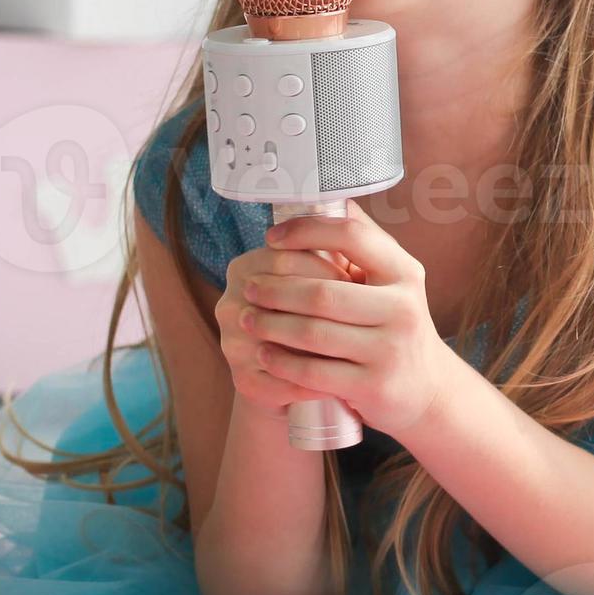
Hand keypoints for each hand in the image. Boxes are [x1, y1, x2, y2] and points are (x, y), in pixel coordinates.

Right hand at [216, 237, 356, 412]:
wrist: (302, 372)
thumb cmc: (320, 315)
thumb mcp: (322, 276)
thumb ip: (332, 242)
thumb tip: (351, 206)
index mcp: (246, 268)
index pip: (282, 256)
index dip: (324, 267)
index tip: (356, 276)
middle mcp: (229, 304)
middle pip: (281, 297)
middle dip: (325, 307)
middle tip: (364, 315)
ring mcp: (231, 345)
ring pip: (280, 344)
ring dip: (320, 350)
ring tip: (358, 351)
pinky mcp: (244, 382)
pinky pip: (280, 384)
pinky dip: (311, 387)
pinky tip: (339, 388)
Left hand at [234, 201, 467, 436]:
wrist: (426, 387)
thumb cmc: (395, 324)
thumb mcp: (394, 281)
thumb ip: (364, 244)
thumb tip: (330, 197)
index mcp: (405, 272)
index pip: (352, 236)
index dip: (305, 232)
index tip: (272, 238)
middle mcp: (403, 308)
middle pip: (322, 291)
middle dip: (276, 289)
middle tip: (249, 287)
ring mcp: (390, 350)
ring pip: (313, 333)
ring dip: (271, 325)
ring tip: (248, 319)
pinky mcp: (374, 386)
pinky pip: (314, 372)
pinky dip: (282, 362)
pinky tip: (264, 354)